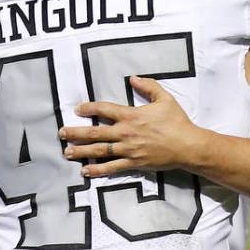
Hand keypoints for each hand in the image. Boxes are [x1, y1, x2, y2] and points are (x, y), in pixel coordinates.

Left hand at [60, 76, 207, 177]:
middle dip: (76, 132)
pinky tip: (85, 171)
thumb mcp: (165, 98)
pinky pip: (111, 168)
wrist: (188, 146)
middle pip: (96, 132)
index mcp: (131, 115)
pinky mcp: (133, 163)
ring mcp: (128, 150)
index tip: (78, 109)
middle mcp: (126, 133)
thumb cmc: (177, 122)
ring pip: (99, 150)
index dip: (89, 108)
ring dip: (81, 151)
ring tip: (66, 152)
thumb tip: (132, 78)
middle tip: (61, 133)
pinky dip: (97, 170)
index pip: (105, 109)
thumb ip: (148, 86)